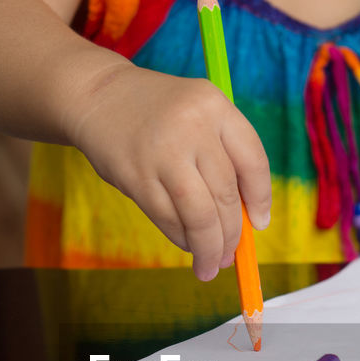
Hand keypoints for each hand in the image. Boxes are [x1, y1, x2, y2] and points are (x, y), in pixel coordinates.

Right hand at [65, 63, 271, 280]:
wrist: (98, 96)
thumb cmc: (158, 113)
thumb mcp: (198, 112)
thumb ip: (222, 153)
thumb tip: (245, 218)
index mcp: (215, 105)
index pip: (252, 161)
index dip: (261, 199)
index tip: (259, 224)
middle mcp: (192, 126)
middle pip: (226, 195)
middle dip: (231, 235)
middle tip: (230, 255)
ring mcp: (163, 152)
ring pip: (199, 215)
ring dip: (208, 247)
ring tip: (210, 264)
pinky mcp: (136, 177)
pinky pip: (168, 219)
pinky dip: (182, 238)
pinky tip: (187, 244)